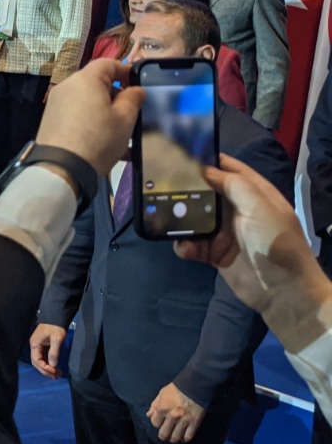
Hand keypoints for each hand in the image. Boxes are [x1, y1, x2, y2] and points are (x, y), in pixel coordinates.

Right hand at [30, 324, 67, 378]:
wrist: (56, 317)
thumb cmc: (55, 327)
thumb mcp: (56, 339)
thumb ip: (54, 352)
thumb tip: (53, 364)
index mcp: (35, 344)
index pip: (36, 360)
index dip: (44, 368)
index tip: (54, 371)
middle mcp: (34, 346)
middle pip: (37, 363)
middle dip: (46, 371)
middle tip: (56, 376)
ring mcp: (38, 346)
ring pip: (40, 361)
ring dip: (47, 369)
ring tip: (57, 375)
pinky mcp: (42, 346)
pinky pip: (43, 358)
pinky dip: (48, 364)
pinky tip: (55, 368)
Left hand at [34, 59, 142, 176]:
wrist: (62, 168)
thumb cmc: (98, 139)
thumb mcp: (124, 119)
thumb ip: (133, 99)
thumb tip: (135, 89)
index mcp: (85, 79)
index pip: (107, 63)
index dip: (125, 71)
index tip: (138, 86)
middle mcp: (67, 86)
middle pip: (96, 82)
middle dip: (116, 95)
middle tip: (131, 113)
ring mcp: (57, 103)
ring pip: (88, 101)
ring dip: (106, 112)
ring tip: (121, 133)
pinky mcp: (51, 119)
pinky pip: (77, 114)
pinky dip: (93, 123)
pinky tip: (107, 144)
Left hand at [147, 381, 204, 442]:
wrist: (195, 386)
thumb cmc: (176, 388)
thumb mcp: (162, 393)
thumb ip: (154, 405)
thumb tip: (149, 415)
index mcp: (162, 408)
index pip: (155, 423)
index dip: (156, 424)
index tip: (159, 423)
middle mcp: (172, 416)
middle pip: (164, 433)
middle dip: (163, 436)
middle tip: (164, 436)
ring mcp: (184, 421)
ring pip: (176, 437)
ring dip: (173, 439)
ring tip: (173, 438)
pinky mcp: (194, 423)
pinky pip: (188, 436)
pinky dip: (185, 439)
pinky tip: (183, 438)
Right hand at [174, 156, 331, 342]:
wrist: (283, 291)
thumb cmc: (274, 242)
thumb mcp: (259, 207)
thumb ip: (233, 184)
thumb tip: (205, 169)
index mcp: (255, 195)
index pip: (231, 170)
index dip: (210, 160)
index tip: (183, 152)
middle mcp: (239, 210)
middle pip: (207, 192)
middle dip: (186, 188)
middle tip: (161, 182)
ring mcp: (226, 233)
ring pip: (195, 218)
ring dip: (181, 220)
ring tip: (166, 218)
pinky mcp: (215, 253)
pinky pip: (193, 244)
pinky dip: (185, 245)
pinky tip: (185, 248)